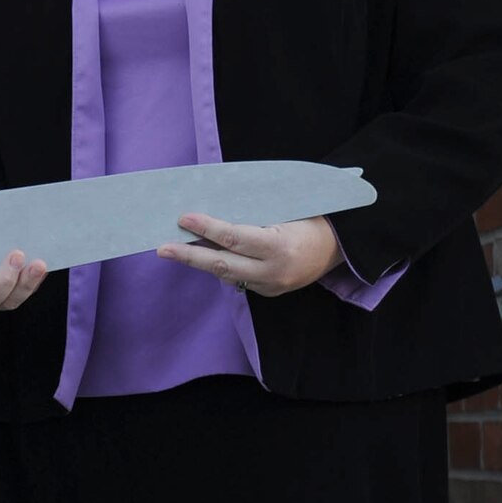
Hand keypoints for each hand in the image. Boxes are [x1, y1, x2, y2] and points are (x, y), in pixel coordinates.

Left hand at [156, 214, 340, 296]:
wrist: (339, 247)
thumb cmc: (309, 218)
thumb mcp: (285, 210)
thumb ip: (251, 214)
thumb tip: (212, 209)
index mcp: (280, 247)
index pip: (235, 238)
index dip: (207, 228)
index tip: (183, 218)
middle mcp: (274, 271)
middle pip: (223, 265)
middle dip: (189, 255)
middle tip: (162, 248)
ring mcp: (272, 286)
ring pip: (227, 275)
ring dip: (200, 261)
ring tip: (174, 249)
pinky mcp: (269, 293)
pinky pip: (237, 279)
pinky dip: (219, 267)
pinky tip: (202, 255)